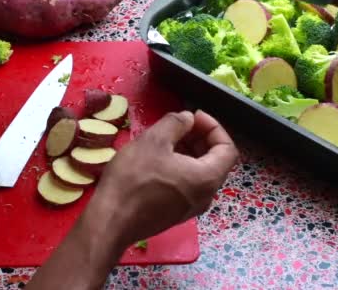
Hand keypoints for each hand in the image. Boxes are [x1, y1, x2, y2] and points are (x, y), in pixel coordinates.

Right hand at [86, 110, 238, 245]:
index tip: (194, 115)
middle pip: (215, 161)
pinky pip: (186, 186)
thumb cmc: (133, 179)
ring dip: (188, 152)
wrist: (110, 221)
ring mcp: (190, 208)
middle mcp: (205, 196)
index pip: (227, 149)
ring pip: (199, 174)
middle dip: (200, 138)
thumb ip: (176, 123)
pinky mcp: (174, 214)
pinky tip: (157, 160)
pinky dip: (179, 168)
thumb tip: (187, 119)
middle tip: (180, 125)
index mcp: (207, 178)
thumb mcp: (153, 140)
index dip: (214, 127)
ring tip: (166, 139)